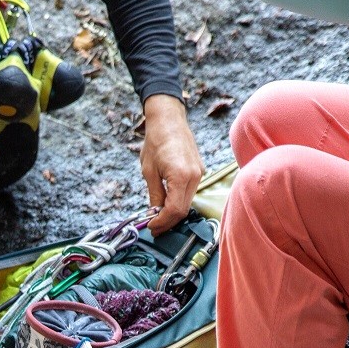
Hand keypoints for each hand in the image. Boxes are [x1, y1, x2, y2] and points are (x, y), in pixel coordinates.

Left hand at [140, 94, 204, 235]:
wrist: (168, 119)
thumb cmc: (156, 141)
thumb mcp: (149, 171)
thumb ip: (154, 195)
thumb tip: (154, 214)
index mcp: (181, 175)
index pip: (174, 210)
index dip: (162, 222)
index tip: (151, 227)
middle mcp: (195, 176)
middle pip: (183, 210)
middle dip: (168, 222)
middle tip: (153, 228)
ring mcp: (199, 173)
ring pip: (187, 202)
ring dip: (173, 213)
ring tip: (157, 218)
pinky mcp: (199, 171)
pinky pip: (189, 193)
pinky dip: (178, 202)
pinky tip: (166, 205)